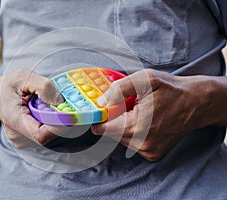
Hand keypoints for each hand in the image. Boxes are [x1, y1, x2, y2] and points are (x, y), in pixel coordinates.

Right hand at [0, 69, 64, 147]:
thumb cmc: (10, 86)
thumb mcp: (23, 77)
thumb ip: (43, 87)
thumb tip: (60, 101)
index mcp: (14, 120)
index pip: (41, 135)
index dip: (60, 127)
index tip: (72, 113)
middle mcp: (19, 136)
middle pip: (49, 136)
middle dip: (62, 121)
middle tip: (68, 105)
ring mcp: (25, 141)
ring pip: (51, 136)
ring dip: (59, 121)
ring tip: (53, 106)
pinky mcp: (31, 141)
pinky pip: (49, 134)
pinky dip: (54, 123)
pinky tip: (49, 112)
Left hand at [91, 69, 211, 160]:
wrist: (196, 103)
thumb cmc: (171, 89)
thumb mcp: (145, 79)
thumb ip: (119, 89)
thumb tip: (101, 102)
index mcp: (137, 126)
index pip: (102, 128)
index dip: (99, 116)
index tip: (100, 108)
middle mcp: (141, 143)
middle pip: (110, 133)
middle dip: (114, 118)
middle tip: (127, 105)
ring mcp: (148, 151)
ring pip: (120, 138)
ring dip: (123, 125)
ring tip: (139, 112)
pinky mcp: (152, 154)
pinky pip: (131, 143)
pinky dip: (133, 132)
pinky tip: (145, 121)